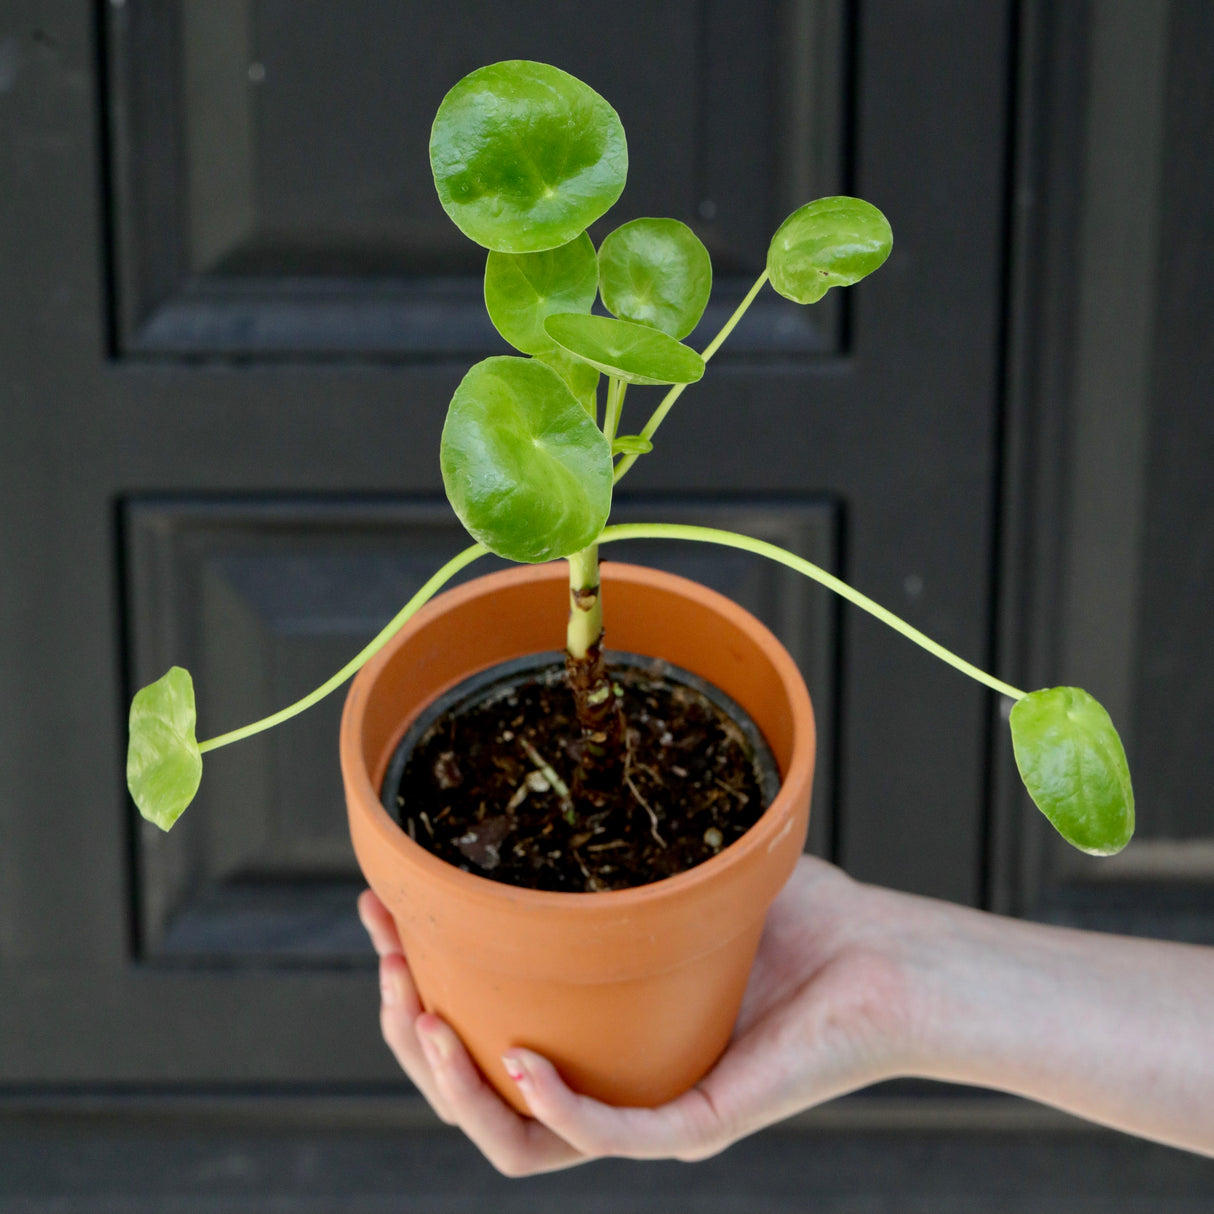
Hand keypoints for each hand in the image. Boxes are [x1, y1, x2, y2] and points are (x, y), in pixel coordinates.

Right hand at [358, 855, 918, 1174]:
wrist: (892, 958)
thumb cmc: (800, 917)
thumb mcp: (681, 874)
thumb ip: (613, 844)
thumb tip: (544, 769)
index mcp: (598, 1033)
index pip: (481, 1032)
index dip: (416, 986)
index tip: (380, 913)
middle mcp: (615, 1080)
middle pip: (479, 1093)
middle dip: (411, 1031)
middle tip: (388, 961)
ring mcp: (655, 1110)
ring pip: (521, 1138)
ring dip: (454, 1085)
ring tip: (420, 1015)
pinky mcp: (704, 1120)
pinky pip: (610, 1133)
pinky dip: (551, 1105)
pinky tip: (512, 1055)